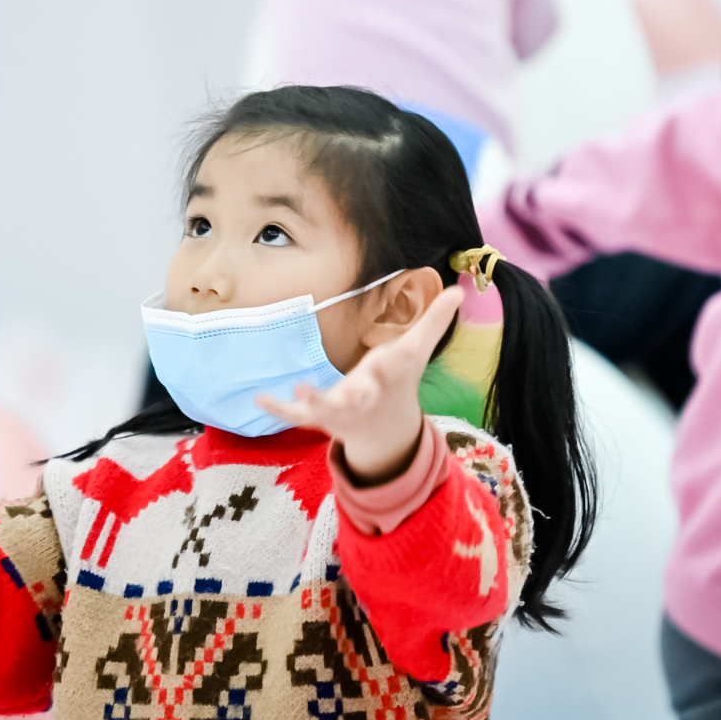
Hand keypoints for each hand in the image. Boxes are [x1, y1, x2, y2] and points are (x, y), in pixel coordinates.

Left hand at [258, 286, 461, 484]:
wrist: (386, 431)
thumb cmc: (398, 380)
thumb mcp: (416, 350)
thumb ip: (434, 320)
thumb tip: (460, 289)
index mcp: (389, 377)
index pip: (393, 368)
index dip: (391, 362)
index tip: (389, 357)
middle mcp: (365, 396)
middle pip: (362, 396)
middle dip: (356, 396)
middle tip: (350, 394)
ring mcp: (340, 410)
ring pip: (326, 408)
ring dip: (313, 401)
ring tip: (298, 388)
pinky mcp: (319, 417)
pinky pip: (297, 414)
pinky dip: (279, 408)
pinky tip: (259, 398)